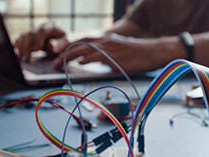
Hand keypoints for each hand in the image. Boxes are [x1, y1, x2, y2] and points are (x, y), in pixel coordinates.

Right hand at [14, 22, 67, 61]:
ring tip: (22, 58)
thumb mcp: (67, 43)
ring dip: (21, 48)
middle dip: (28, 46)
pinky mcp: (28, 37)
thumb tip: (51, 46)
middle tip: (27, 57)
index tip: (38, 49)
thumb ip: (61, 44)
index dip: (39, 39)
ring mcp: (34, 31)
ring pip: (24, 36)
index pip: (43, 30)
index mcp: (51, 26)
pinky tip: (16, 54)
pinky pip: (20, 40)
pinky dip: (17, 47)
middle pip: (31, 34)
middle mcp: (40, 27)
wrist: (62, 43)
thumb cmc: (65, 43)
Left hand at [53, 34, 183, 74]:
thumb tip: (93, 64)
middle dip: (64, 53)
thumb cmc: (139, 54)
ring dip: (70, 57)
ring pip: (85, 50)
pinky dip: (87, 59)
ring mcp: (110, 48)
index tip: (58, 56)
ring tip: (59, 64)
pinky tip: (80, 62)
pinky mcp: (116, 56)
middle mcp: (106, 41)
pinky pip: (98, 56)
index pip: (83, 42)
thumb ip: (105, 57)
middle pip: (80, 45)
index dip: (69, 48)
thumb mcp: (119, 52)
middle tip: (54, 62)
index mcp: (106, 40)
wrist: (154, 52)